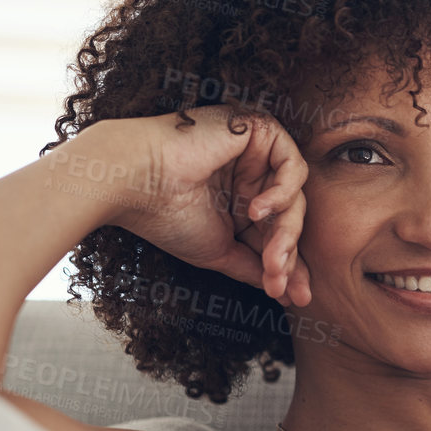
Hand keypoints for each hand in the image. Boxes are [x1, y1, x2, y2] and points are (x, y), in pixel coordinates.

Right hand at [92, 105, 312, 305]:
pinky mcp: (260, 131)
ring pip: (295, 197)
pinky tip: (254, 211)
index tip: (295, 299)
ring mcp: (257, 153)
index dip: (288, 265)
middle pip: (289, 217)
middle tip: (281, 285)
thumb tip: (286, 292)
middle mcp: (251, 176)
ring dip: (286, 233)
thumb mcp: (219, 251)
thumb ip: (254, 266)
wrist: (135, 182)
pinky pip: (293, 166)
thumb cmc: (166, 216)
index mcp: (240, 200)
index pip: (276, 233)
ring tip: (271, 258)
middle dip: (289, 255)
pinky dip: (282, 194)